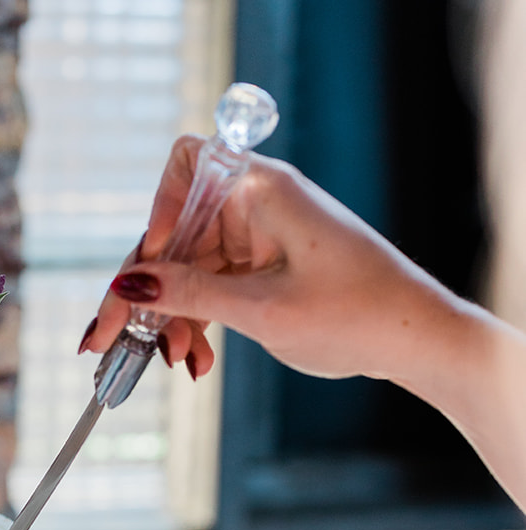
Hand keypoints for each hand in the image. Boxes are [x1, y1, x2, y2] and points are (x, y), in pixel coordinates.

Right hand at [81, 137, 476, 387]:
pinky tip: (197, 359)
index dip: (156, 213)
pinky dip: (200, 319)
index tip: (147, 270)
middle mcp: (256, 202)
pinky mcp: (267, 266)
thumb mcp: (261, 309)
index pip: (184, 166)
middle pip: (176, 232)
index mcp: (260, 189)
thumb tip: (128, 281)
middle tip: (112, 344)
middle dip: (147, 290)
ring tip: (177, 363)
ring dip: (175, 316)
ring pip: (190, 266)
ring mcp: (261, 235)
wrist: (417, 338)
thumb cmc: (355, 314)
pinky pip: (213, 284)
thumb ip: (190, 294)